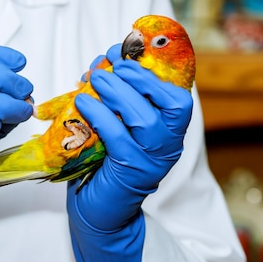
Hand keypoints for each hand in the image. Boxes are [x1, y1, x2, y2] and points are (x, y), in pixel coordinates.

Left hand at [67, 44, 192, 260]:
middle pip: (168, 103)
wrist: (100, 208)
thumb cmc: (107, 160)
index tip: (127, 54)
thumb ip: (118, 96)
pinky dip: (100, 114)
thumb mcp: (118, 123)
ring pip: (145, 119)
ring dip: (118, 93)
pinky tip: (83, 102)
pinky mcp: (131, 172)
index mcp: (170, 129)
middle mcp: (169, 144)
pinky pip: (118, 137)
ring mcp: (153, 160)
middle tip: (109, 67)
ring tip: (96, 80)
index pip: (179, 96)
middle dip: (136, 77)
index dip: (154, 71)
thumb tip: (104, 61)